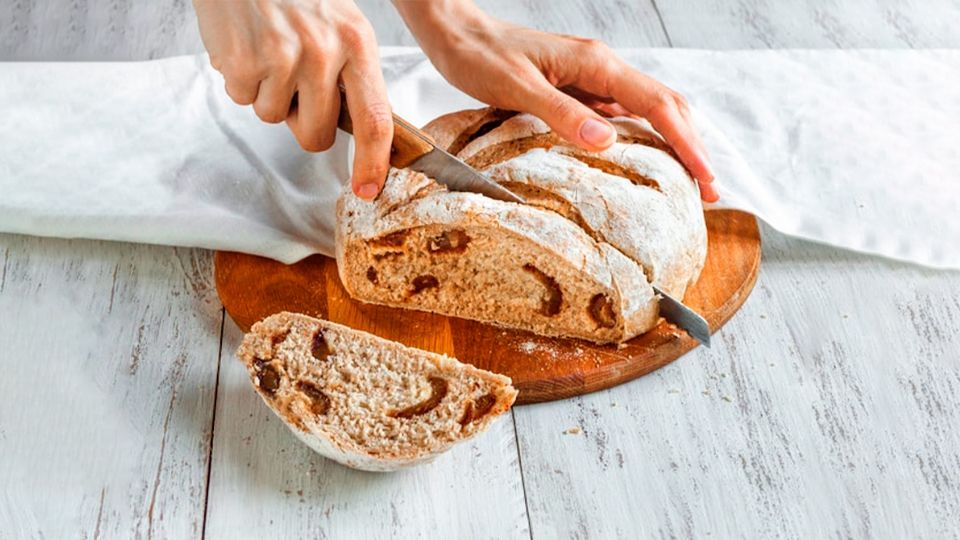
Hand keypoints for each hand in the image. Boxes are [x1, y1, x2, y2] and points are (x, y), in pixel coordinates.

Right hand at [194, 0, 391, 199]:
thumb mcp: (341, 24)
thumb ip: (352, 75)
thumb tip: (365, 132)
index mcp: (357, 44)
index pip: (376, 119)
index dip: (372, 162)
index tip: (368, 189)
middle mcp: (324, 54)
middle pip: (318, 134)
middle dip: (303, 122)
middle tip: (294, 82)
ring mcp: (281, 59)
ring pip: (275, 118)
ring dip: (268, 94)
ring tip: (268, 51)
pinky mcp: (242, 63)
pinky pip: (243, 100)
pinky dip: (241, 80)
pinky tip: (246, 46)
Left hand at [394, 1, 717, 201]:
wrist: (457, 34)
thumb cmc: (481, 57)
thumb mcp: (517, 88)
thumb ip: (562, 114)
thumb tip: (607, 142)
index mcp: (596, 65)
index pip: (658, 106)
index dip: (686, 144)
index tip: (705, 178)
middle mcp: (602, 68)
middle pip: (665, 106)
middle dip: (691, 147)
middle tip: (708, 191)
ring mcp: (592, 78)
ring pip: (647, 110)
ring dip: (672, 143)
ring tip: (687, 182)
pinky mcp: (578, 88)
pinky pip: (621, 114)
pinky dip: (642, 139)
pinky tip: (642, 162)